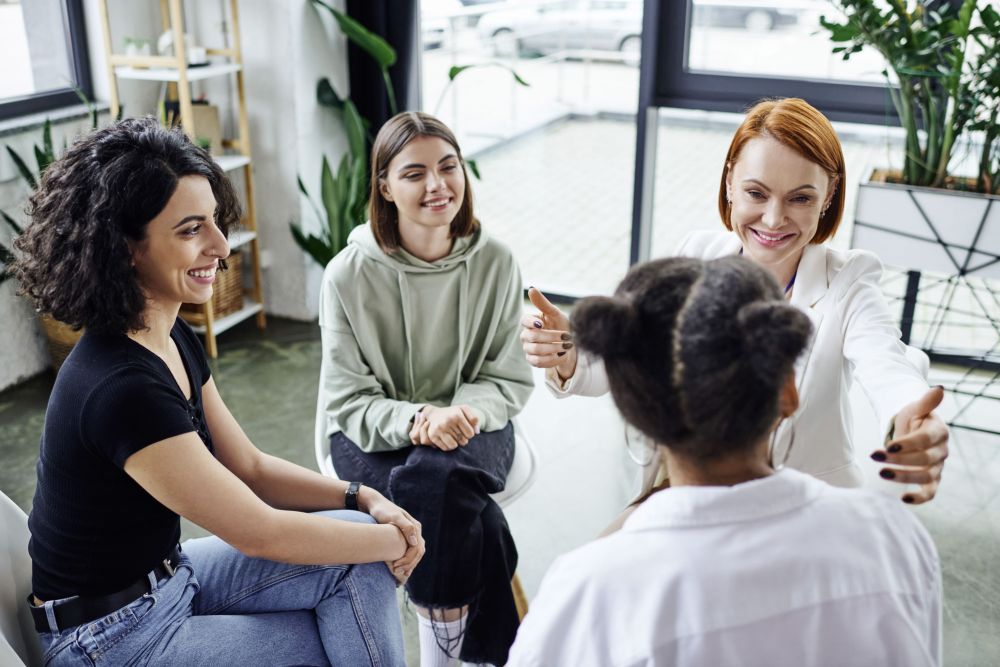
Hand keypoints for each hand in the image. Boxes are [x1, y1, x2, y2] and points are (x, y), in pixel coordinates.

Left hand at [360, 487, 424, 583]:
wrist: (374, 504)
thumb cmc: (381, 510)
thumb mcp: (393, 517)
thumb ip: (406, 527)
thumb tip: (415, 542)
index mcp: (415, 527)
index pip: (417, 549)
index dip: (408, 560)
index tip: (395, 567)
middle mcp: (415, 531)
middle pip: (418, 553)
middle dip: (408, 565)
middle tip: (395, 573)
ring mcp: (411, 534)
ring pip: (415, 554)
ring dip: (408, 565)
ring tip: (397, 573)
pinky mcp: (404, 537)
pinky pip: (409, 551)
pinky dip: (406, 561)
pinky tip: (399, 568)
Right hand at [419, 405, 478, 450]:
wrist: (434, 414)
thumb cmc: (453, 413)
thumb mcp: (464, 410)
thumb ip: (474, 419)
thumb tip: (477, 432)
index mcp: (457, 415)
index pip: (470, 434)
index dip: (470, 434)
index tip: (465, 429)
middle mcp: (447, 421)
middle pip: (463, 441)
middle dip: (463, 439)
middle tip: (458, 432)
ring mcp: (439, 429)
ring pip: (454, 446)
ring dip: (456, 444)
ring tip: (453, 436)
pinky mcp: (432, 436)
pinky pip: (445, 448)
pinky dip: (448, 446)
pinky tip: (446, 439)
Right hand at [520, 287, 576, 379]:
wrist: (570, 345)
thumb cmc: (562, 326)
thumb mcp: (555, 314)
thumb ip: (543, 304)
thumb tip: (531, 288)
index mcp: (530, 322)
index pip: (524, 320)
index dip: (531, 322)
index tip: (542, 324)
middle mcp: (526, 335)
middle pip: (532, 337)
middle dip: (552, 337)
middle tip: (567, 337)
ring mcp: (528, 349)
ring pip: (535, 350)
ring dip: (554, 349)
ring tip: (567, 347)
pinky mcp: (532, 360)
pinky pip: (538, 362)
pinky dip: (552, 359)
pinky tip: (562, 356)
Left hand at [869, 386, 948, 503]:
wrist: (915, 429)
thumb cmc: (914, 417)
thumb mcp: (915, 408)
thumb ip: (925, 402)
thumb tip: (938, 389)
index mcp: (939, 432)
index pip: (925, 440)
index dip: (908, 444)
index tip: (888, 445)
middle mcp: (941, 451)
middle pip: (924, 460)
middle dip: (898, 459)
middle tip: (875, 456)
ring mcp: (937, 467)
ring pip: (925, 477)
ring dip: (903, 477)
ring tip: (881, 473)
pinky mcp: (932, 480)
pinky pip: (930, 493)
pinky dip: (920, 498)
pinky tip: (903, 499)